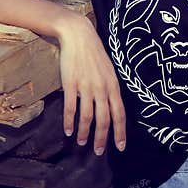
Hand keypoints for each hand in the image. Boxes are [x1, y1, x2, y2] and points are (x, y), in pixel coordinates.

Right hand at [56, 14, 125, 154]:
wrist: (79, 36)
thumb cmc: (94, 53)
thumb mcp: (109, 70)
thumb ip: (111, 88)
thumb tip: (112, 106)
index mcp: (113, 85)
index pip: (120, 114)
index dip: (120, 132)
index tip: (120, 147)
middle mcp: (102, 88)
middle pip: (104, 119)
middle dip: (102, 138)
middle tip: (99, 152)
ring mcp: (86, 87)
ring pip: (88, 117)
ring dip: (85, 133)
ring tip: (82, 143)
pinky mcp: (71, 84)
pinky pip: (71, 108)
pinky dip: (69, 122)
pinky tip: (68, 130)